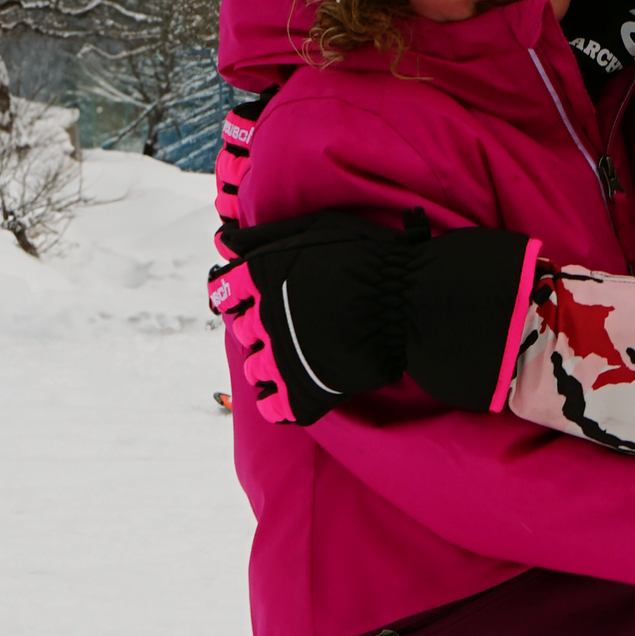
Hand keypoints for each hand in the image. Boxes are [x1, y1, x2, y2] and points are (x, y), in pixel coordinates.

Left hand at [219, 209, 542, 426]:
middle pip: (242, 332)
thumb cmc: (369, 257)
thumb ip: (268, 236)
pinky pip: (275, 407)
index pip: (226, 294)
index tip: (257, 300)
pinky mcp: (304, 390)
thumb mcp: (317, 229)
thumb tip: (224, 241)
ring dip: (269, 365)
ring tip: (295, 359)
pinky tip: (292, 393)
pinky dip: (279, 403)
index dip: (241, 297)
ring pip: (255, 370)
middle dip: (259, 330)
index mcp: (261, 277)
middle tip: (285, 328)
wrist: (410, 302)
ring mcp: (283, 356)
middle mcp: (264, 317)